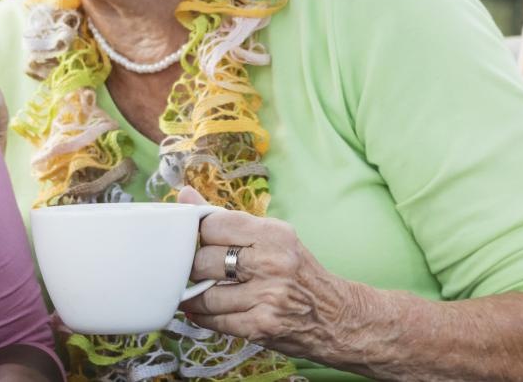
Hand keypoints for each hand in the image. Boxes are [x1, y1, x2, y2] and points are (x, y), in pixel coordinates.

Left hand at [175, 188, 358, 359]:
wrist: (337, 317)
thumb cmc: (297, 272)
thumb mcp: (271, 237)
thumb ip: (227, 219)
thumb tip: (184, 195)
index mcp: (274, 234)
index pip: (212, 225)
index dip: (200, 235)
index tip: (202, 242)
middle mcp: (272, 263)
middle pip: (203, 261)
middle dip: (196, 269)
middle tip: (202, 272)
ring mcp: (267, 296)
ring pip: (204, 295)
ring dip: (196, 297)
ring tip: (201, 294)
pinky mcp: (261, 326)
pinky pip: (213, 321)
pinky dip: (204, 317)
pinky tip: (208, 312)